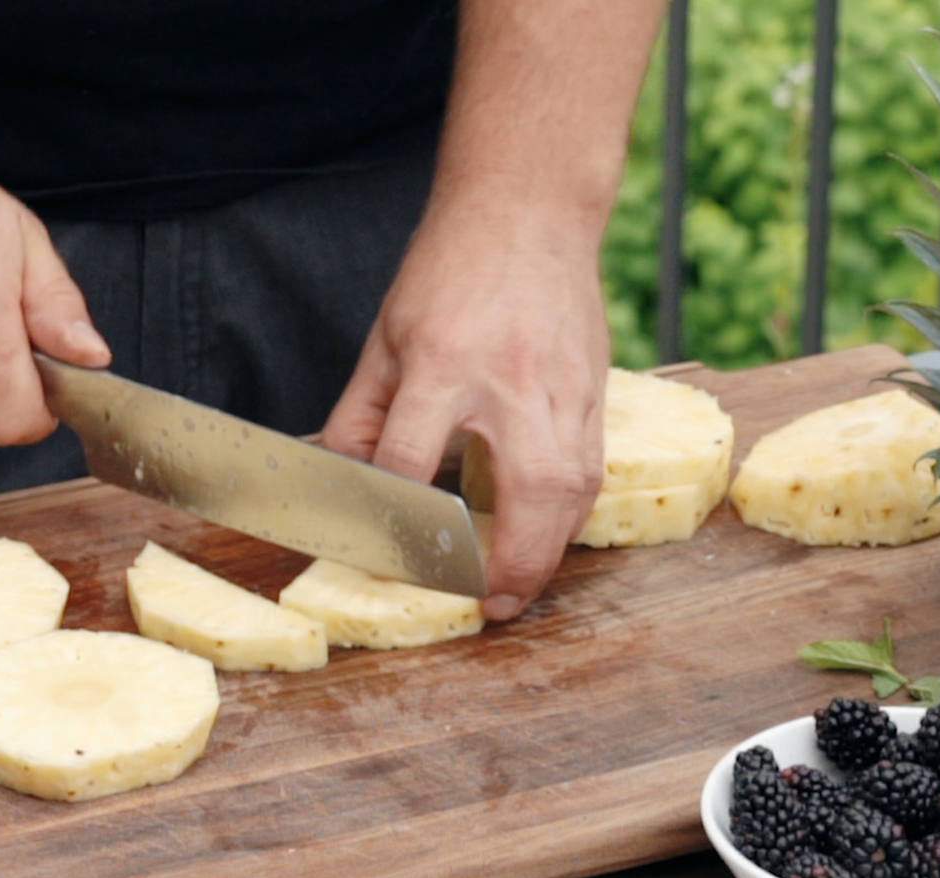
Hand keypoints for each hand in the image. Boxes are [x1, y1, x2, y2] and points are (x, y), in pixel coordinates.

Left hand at [320, 194, 608, 620]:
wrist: (528, 211)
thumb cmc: (450, 269)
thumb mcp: (386, 338)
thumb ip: (364, 416)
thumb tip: (345, 482)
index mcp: (444, 363)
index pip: (413, 461)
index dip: (396, 519)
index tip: (388, 556)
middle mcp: (512, 381)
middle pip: (526, 489)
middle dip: (512, 561)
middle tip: (494, 605)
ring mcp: (563, 388)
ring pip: (572, 488)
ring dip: (550, 550)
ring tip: (521, 587)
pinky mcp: (594, 390)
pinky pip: (592, 469)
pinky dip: (573, 515)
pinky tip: (553, 538)